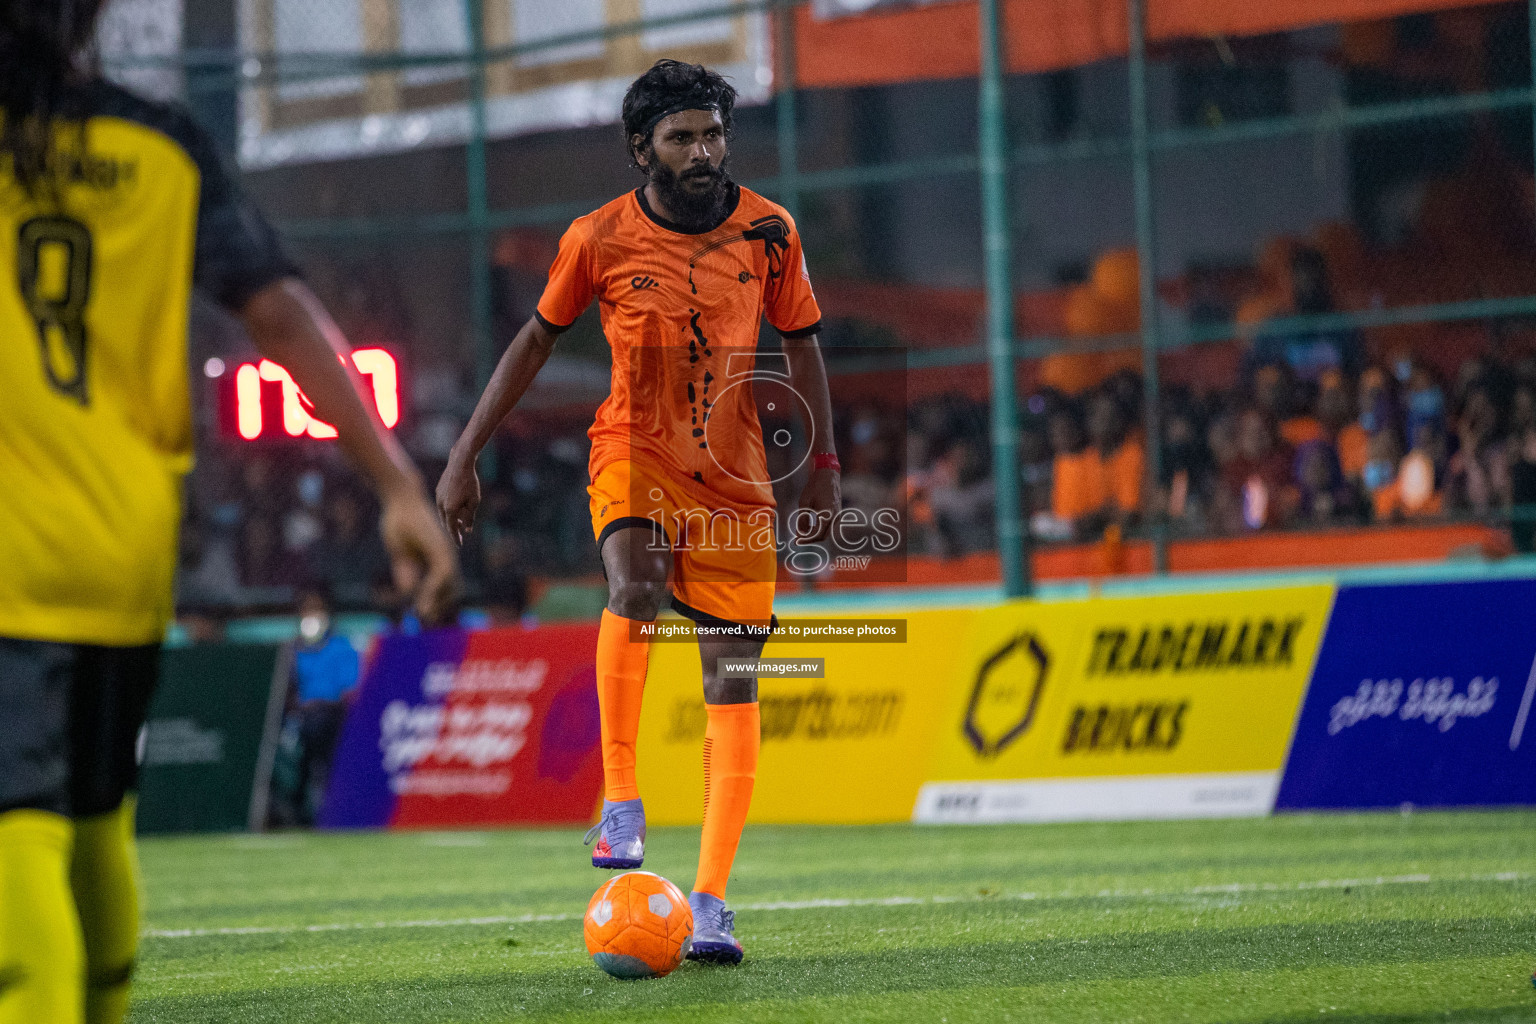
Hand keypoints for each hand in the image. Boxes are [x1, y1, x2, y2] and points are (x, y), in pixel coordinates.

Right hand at [380, 485, 460, 624]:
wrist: (400, 500)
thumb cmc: (399, 524)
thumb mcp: (401, 554)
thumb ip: (405, 572)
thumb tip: (407, 592)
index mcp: (438, 558)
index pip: (446, 587)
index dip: (436, 602)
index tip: (424, 617)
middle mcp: (446, 556)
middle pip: (453, 589)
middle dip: (440, 607)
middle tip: (426, 621)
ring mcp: (444, 551)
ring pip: (450, 583)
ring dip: (437, 601)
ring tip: (423, 614)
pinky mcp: (439, 547)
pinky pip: (442, 573)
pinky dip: (434, 589)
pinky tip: (422, 599)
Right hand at [436, 451, 480, 543]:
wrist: (460, 463)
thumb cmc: (470, 483)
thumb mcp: (474, 502)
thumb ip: (470, 517)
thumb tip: (468, 530)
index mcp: (450, 510)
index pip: (452, 529)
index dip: (456, 538)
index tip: (460, 546)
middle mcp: (441, 505)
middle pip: (446, 523)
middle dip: (454, 529)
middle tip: (461, 535)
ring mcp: (438, 497)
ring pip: (443, 514)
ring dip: (451, 520)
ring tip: (460, 522)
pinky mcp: (438, 490)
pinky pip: (442, 505)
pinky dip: (448, 510)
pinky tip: (455, 509)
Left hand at [793, 467, 841, 542]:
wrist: (827, 474)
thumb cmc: (814, 487)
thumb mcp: (804, 503)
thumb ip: (803, 520)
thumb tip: (800, 534)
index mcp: (827, 515)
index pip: (816, 535)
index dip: (805, 540)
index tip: (795, 541)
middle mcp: (835, 517)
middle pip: (822, 536)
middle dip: (810, 539)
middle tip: (797, 539)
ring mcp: (838, 515)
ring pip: (826, 532)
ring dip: (814, 534)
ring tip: (802, 532)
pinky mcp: (838, 513)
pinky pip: (829, 526)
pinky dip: (819, 528)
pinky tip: (810, 526)